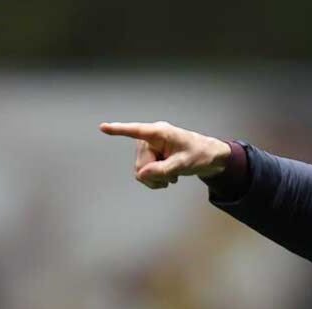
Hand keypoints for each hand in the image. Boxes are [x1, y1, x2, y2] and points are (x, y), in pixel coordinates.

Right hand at [98, 121, 230, 188]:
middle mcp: (151, 137)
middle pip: (140, 163)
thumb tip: (142, 175)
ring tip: (171, 177)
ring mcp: (150, 147)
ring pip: (140, 170)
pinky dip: (155, 179)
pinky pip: (144, 172)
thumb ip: (162, 170)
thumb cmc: (199, 155)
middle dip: (153, 175)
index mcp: (159, 132)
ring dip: (155, 178)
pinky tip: (167, 177)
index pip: (136, 131)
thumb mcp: (183, 164)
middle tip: (171, 178)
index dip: (119, 130)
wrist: (209, 158)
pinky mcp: (151, 155)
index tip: (103, 127)